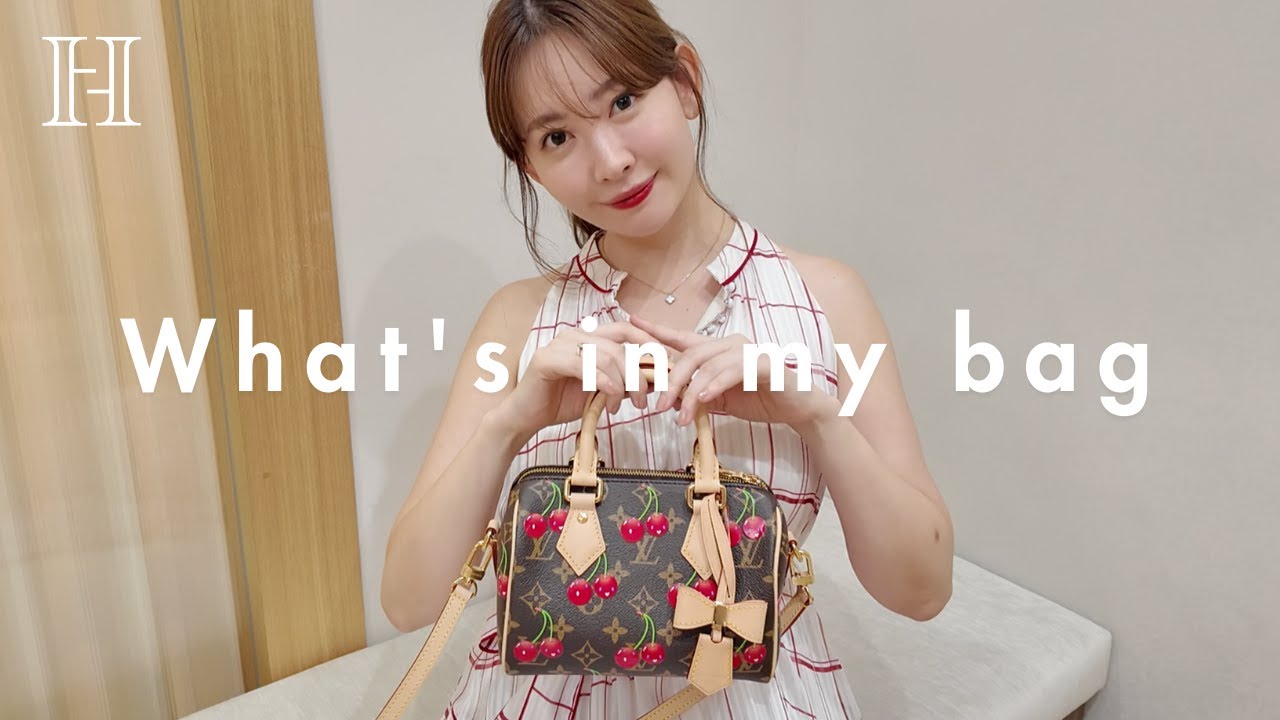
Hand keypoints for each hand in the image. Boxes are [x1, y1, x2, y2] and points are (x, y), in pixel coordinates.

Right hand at [498, 319, 661, 436]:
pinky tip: (608, 400)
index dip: (647, 341)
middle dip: (637, 374)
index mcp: (588, 338)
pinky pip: (585, 366)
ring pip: (605, 356)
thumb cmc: (561, 403)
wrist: (527, 418)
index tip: (665, 362)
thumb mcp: (601, 392)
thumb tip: (656, 380)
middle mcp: (574, 336)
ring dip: (621, 384)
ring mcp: (559, 345)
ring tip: (620, 407)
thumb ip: (624, 383)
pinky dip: (603, 383)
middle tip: (642, 400)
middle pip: (619, 346)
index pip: (624, 329)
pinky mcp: (547, 359)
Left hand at [629, 315, 830, 428]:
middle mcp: (730, 344)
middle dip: (671, 381)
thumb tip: (672, 401)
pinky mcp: (763, 363)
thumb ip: (699, 396)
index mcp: (718, 350)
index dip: (657, 330)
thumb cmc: (760, 400)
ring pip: (707, 366)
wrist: (797, 408)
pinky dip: (715, 385)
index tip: (631, 321)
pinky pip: (732, 371)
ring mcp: (747, 351)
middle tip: (660, 406)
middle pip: (690, 355)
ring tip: (681, 416)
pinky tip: (705, 399)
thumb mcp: (722, 400)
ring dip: (691, 393)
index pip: (683, 338)